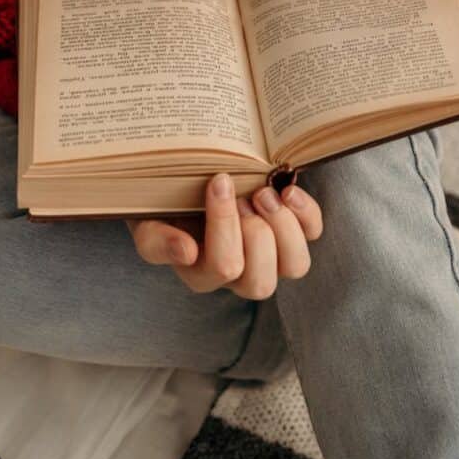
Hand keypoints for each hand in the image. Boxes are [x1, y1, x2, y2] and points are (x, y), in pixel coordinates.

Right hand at [126, 173, 322, 299]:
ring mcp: (269, 255)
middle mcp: (238, 273)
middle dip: (255, 231)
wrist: (183, 177)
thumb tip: (187, 253)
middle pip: (260, 282)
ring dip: (283, 226)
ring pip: (295, 267)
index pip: (223, 267)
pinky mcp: (291, 233)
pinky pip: (312, 235)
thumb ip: (157, 240)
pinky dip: (305, 213)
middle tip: (240, 194)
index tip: (218, 180)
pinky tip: (286, 189)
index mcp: (200, 273)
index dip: (225, 224)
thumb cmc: (162, 201)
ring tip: (263, 194)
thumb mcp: (146, 220)